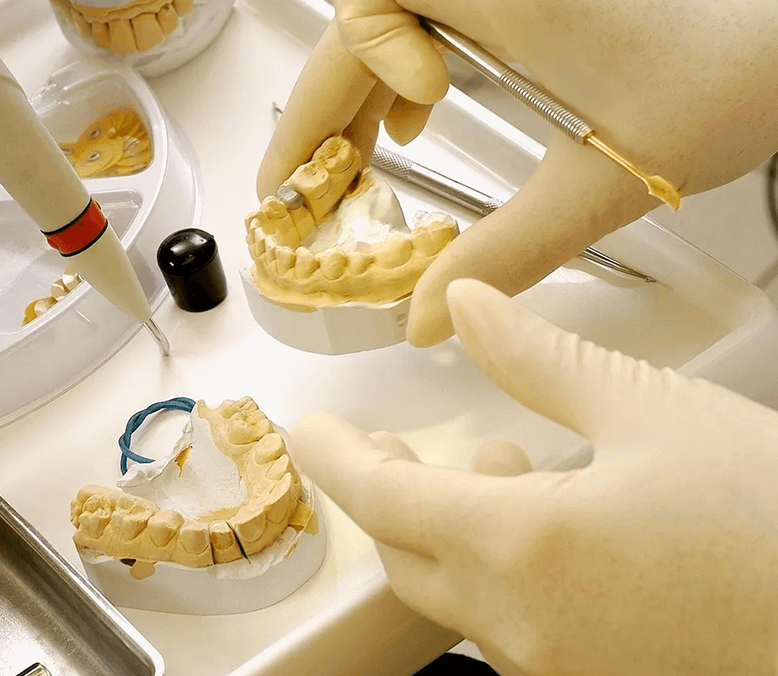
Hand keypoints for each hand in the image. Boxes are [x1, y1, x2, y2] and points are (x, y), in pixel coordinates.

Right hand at [258, 0, 777, 345]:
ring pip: (386, 23)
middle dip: (322, 106)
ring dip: (358, 91)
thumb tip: (427, 317)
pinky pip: (425, 20)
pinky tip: (418, 117)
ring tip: (349, 162)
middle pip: (360, 23)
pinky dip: (403, 71)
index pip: (362, 14)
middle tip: (292, 186)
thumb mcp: (602, 181)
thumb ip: (505, 251)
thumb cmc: (729, 74)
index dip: (360, 78)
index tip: (400, 137)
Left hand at [289, 279, 777, 675]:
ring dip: (448, 528)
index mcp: (520, 548)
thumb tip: (470, 306)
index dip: (335, 458)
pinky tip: (547, 527)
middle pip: (405, 553)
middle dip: (384, 494)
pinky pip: (507, 625)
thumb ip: (539, 358)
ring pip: (453, 592)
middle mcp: (521, 622)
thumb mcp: (649, 412)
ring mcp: (554, 666)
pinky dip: (498, 570)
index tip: (309, 432)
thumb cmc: (773, 524)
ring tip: (496, 466)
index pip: (380, 499)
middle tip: (386, 449)